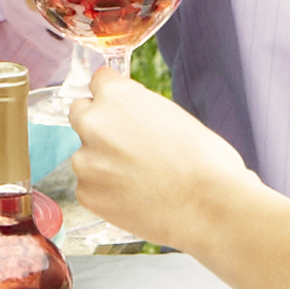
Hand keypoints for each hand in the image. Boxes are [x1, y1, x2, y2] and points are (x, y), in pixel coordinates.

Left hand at [52, 67, 256, 246]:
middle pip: (81, 114)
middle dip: (98, 126)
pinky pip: (90, 186)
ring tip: (140, 179)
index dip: (113, 97)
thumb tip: (128, 114)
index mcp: (116, 96)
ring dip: (103, 163)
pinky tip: (135, 197)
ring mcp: (86, 161)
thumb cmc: (204, 160)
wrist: (208, 206)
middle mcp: (93, 123)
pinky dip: (107, 191)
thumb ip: (140, 109)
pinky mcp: (86, 194)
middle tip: (127, 146)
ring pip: (86, 155)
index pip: (99, 82)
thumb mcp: (173, 114)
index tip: (121, 109)